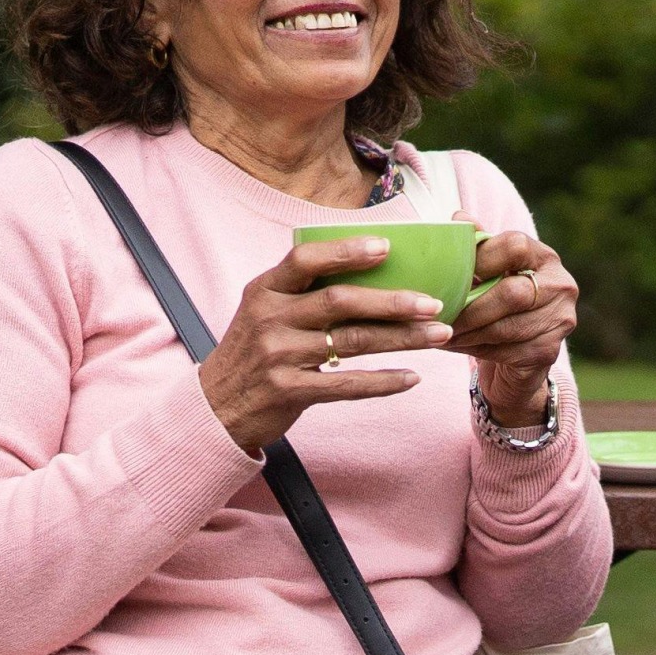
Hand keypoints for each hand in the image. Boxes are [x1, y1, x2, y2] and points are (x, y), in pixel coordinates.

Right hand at [199, 236, 452, 452]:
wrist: (216, 407)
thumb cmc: (254, 350)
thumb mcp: (264, 310)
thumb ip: (303, 289)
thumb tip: (370, 263)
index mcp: (264, 290)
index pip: (305, 259)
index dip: (346, 251)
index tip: (387, 247)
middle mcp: (269, 319)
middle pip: (340, 302)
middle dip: (393, 301)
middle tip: (434, 302)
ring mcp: (278, 357)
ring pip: (353, 342)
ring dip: (402, 338)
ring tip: (438, 333)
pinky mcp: (289, 392)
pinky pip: (347, 384)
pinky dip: (383, 382)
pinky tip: (412, 377)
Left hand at [447, 230, 579, 425]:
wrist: (521, 349)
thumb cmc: (500, 299)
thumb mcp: (490, 269)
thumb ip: (478, 245)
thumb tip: (458, 218)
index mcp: (544, 257)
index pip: (515, 246)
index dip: (480, 258)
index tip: (451, 274)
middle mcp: (561, 285)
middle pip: (513, 293)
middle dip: (471, 308)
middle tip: (439, 316)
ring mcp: (560, 320)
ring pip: (507, 327)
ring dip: (469, 332)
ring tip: (441, 332)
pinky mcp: (551, 350)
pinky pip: (509, 352)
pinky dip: (477, 350)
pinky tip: (457, 346)